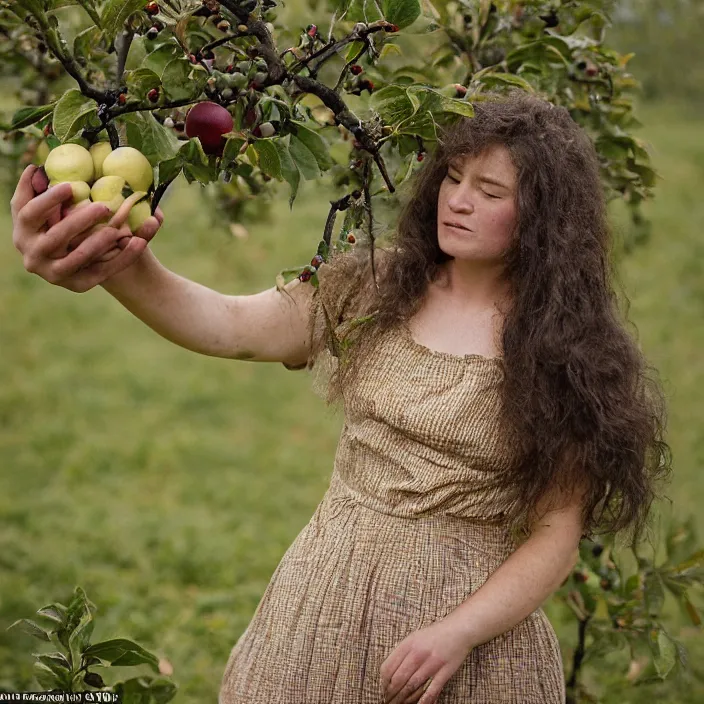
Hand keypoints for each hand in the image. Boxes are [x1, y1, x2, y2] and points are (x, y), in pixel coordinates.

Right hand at [11, 164, 162, 292]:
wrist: (69, 263)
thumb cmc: (52, 225)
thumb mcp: (41, 209)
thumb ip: (36, 190)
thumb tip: (35, 169)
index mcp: (23, 233)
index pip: (30, 214)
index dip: (48, 200)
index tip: (70, 186)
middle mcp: (34, 256)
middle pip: (56, 237)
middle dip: (80, 221)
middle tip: (105, 206)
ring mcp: (55, 274)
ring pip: (78, 258)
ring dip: (99, 243)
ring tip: (118, 229)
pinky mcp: (78, 285)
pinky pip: (103, 271)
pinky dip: (123, 257)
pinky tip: (140, 242)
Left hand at [380, 617, 474, 703]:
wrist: (459, 629)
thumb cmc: (435, 634)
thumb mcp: (414, 637)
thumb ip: (402, 652)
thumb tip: (390, 672)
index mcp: (408, 643)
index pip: (388, 667)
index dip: (383, 683)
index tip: (383, 690)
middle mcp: (418, 653)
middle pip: (398, 679)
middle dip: (391, 694)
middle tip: (389, 702)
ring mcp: (432, 663)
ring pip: (412, 686)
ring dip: (404, 700)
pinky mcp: (445, 671)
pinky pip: (432, 690)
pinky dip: (424, 701)